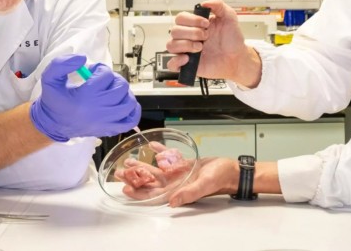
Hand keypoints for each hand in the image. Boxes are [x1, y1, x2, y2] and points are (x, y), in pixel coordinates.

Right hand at [30, 54, 140, 141]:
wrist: (53, 124)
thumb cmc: (54, 101)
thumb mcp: (50, 78)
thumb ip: (61, 64)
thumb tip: (82, 59)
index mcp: (85, 97)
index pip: (105, 75)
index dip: (99, 68)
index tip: (91, 72)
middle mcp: (98, 110)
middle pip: (120, 87)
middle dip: (113, 79)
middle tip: (102, 80)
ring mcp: (106, 122)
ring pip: (128, 102)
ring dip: (123, 93)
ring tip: (112, 91)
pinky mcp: (110, 129)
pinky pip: (131, 120)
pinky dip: (132, 110)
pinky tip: (122, 103)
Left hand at [116, 146, 239, 206]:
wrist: (230, 169)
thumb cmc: (219, 178)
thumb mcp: (203, 185)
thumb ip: (188, 193)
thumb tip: (171, 202)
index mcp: (177, 190)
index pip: (153, 194)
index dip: (139, 192)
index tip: (125, 187)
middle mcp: (175, 183)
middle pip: (150, 181)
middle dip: (135, 177)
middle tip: (120, 172)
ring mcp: (178, 174)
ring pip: (156, 170)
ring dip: (143, 165)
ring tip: (130, 161)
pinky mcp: (184, 164)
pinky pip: (169, 158)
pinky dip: (160, 152)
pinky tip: (152, 146)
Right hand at [166, 0, 260, 85]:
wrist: (237, 58)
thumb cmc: (232, 40)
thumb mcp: (229, 17)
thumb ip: (218, 5)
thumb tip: (205, 2)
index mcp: (195, 25)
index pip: (181, 18)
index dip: (191, 20)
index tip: (206, 24)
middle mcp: (188, 37)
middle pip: (174, 30)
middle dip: (192, 33)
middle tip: (206, 36)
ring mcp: (187, 50)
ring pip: (171, 45)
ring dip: (185, 45)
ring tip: (199, 47)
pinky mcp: (187, 64)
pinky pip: (171, 64)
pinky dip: (176, 61)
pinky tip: (188, 58)